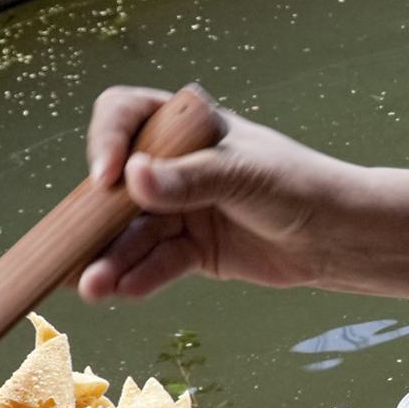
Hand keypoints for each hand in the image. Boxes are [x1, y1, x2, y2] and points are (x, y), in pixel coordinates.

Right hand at [78, 86, 352, 301]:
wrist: (338, 236)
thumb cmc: (297, 185)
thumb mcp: (243, 175)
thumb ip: (189, 179)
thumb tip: (133, 178)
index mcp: (186, 127)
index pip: (126, 115)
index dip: (107, 141)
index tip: (107, 177)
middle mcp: (174, 165)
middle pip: (118, 186)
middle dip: (94, 218)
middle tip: (70, 245)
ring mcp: (180, 209)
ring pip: (133, 234)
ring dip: (110, 260)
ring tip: (93, 287)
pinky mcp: (191, 250)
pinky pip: (156, 264)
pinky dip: (140, 278)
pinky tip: (124, 292)